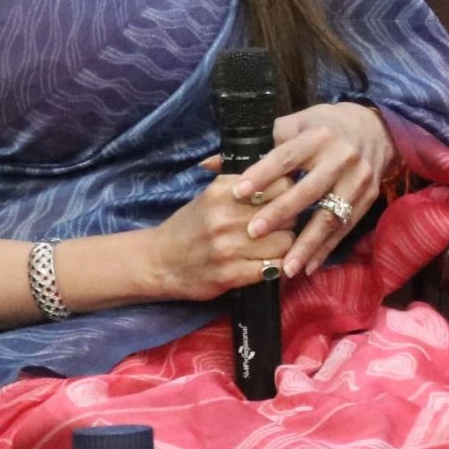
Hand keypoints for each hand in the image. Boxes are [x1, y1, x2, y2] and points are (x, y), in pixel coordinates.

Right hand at [146, 172, 299, 301]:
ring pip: (285, 242)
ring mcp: (227, 247)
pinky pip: (273, 269)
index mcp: (223, 191)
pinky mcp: (229, 275)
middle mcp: (225, 217)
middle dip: (290, 221)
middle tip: (283, 227)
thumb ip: (243, 184)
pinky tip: (271, 265)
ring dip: (286, 246)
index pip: (280, 184)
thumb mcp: (211, 195)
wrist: (158, 261)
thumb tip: (280, 174)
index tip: (285, 201)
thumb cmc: (190, 227)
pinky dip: (278, 268)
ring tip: (276, 246)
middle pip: (287, 214)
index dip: (289, 193)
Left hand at [222, 101, 397, 278]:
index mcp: (318, 136)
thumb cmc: (322, 127)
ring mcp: (358, 179)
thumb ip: (255, 148)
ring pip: (330, 216)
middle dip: (280, 213)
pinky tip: (307, 267)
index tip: (238, 194)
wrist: (375, 128)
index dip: (262, 175)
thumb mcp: (291, 126)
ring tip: (286, 268)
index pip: (285, 158)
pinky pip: (345, 228)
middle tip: (253, 233)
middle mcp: (341, 156)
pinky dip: (326, 249)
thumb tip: (209, 165)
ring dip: (307, 244)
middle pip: (308, 190)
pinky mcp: (368, 197)